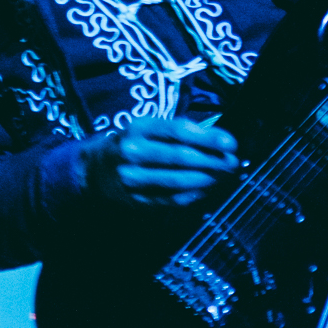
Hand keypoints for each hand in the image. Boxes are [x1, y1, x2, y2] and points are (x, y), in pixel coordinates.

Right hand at [80, 116, 239, 207]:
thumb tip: (218, 137)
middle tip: (233, 163)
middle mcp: (132, 151)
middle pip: (180, 157)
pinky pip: (169, 200)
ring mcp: (132, 178)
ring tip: (224, 177)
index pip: (179, 131)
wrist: (94, 169)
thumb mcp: (148, 127)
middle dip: (212, 161)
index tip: (231, 143)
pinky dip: (192, 196)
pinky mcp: (134, 199)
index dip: (208, 137)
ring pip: (176, 181)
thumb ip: (179, 130)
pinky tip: (206, 191)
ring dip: (207, 180)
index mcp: (139, 127)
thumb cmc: (131, 142)